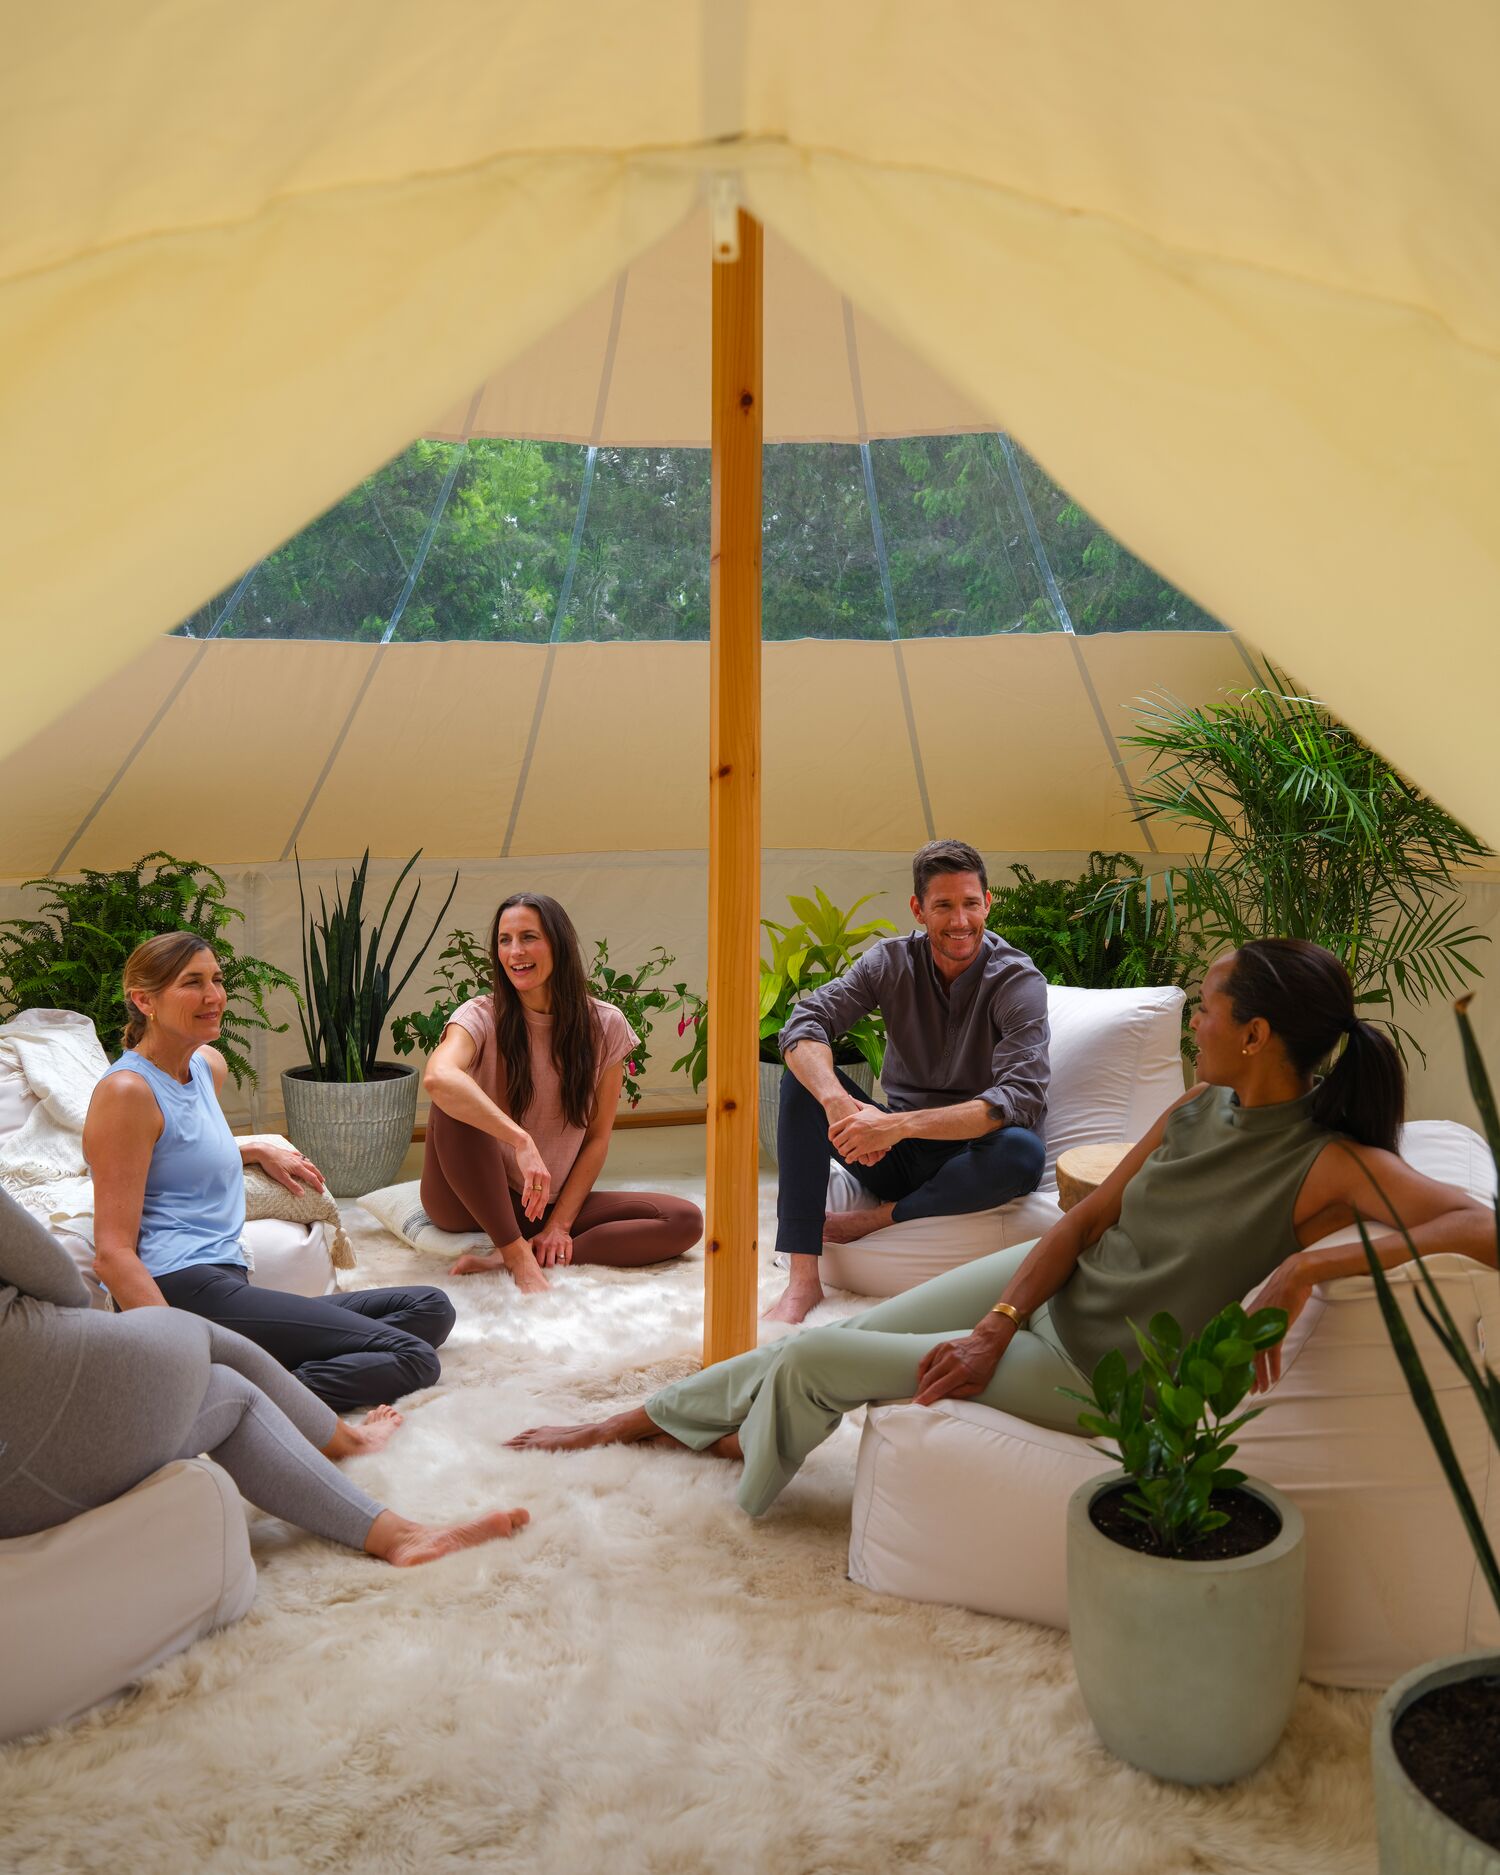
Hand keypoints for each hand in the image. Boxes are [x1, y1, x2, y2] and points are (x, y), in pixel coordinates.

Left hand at [254, 1142, 324, 1195]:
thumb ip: (293, 1186)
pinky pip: (300, 1156)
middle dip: (318, 1176)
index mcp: (298, 1167)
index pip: (311, 1177)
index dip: (318, 1185)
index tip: (322, 1191)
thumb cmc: (271, 1165)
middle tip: (323, 1182)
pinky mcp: (289, 1153)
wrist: (264, 1151)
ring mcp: (294, 1156)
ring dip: (313, 1168)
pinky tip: (304, 1159)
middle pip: (312, 1169)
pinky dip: (304, 1159)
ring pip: (307, 1162)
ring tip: (316, 1172)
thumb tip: (303, 1194)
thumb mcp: (281, 1177)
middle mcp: (298, 1161)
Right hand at [515, 1138, 550, 1220]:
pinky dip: (526, 1197)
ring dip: (531, 1206)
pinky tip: (524, 1204)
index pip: (546, 1197)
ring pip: (536, 1195)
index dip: (541, 1208)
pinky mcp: (530, 1172)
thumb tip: (533, 1194)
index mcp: (547, 1178)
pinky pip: (529, 1187)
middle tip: (531, 1219)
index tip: (537, 1217)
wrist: (526, 1145)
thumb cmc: (529, 1159)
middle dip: (536, 1210)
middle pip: (542, 1198)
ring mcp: (538, 1175)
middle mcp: (545, 1177)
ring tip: (526, 1214)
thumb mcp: (536, 1171)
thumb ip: (537, 1182)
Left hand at [532, 1223, 572, 1268]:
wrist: (557, 1227)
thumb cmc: (544, 1236)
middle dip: (549, 1269)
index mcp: (541, 1245)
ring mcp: (560, 1245)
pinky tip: (563, 1266)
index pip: (540, 1262)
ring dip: (558, 1268)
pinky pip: (568, 1258)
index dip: (540, 1268)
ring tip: (556, 1270)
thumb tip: (522, 1256)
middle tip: (549, 1272)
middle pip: (550, 1263)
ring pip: (560, 1262)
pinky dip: (566, 1264)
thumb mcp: (534, 1240)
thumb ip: (529, 1248)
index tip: (540, 1271)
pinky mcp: (568, 1245)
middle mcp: (551, 1246)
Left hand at [827, 1103, 896, 1166]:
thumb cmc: (882, 1117)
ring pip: (842, 1150)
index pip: (832, 1129)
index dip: (831, 1136)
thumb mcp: (867, 1108)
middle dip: (838, 1146)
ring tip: (847, 1153)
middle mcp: (853, 1129)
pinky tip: (852, 1158)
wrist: (894, 1125)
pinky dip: (850, 1159)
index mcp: (851, 1119)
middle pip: (836, 1141)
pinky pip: (851, 1156)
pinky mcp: (865, 1148)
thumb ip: (856, 1102)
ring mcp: (858, 1139)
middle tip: (841, 1147)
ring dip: (844, 1153)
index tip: (833, 1139)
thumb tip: (849, 1097)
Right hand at [913, 1320, 1011, 1405]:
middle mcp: (951, 1360)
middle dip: (920, 1392)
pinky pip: (926, 1359)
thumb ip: (961, 1393)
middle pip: (929, 1379)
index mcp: (961, 1372)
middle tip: (915, 1402)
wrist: (986, 1342)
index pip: (938, 1388)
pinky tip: (922, 1378)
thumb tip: (943, 1398)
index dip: (926, 1398)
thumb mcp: (979, 1385)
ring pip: (927, 1370)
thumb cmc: (985, 1366)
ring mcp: (945, 1351)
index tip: (917, 1405)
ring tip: (921, 1392)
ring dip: (923, 1383)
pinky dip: (922, 1370)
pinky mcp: (941, 1345)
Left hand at [1246, 1255, 1312, 1392]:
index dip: (1236, 1363)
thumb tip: (1260, 1332)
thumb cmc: (1282, 1292)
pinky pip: (1272, 1353)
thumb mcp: (1267, 1309)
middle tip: (1249, 1391)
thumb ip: (1260, 1321)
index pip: (1236, 1345)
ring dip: (1260, 1376)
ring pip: (1257, 1358)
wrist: (1294, 1278)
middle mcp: (1250, 1324)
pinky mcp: (1275, 1329)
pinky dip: (1273, 1367)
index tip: (1236, 1377)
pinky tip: (1274, 1378)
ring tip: (1262, 1389)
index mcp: (1245, 1319)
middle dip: (1246, 1375)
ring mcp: (1262, 1327)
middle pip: (1244, 1355)